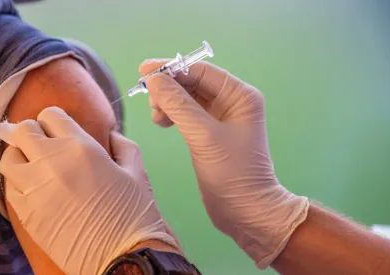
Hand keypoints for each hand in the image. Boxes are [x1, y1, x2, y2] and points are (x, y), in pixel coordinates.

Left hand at [0, 107, 178, 274]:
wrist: (122, 257)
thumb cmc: (134, 213)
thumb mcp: (136, 171)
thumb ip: (123, 145)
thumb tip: (111, 135)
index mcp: (81, 147)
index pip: (50, 115)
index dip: (53, 120)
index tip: (59, 130)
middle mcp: (52, 162)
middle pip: (23, 130)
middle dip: (32, 133)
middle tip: (43, 145)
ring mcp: (35, 189)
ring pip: (9, 158)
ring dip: (20, 157)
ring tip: (34, 166)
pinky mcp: (26, 214)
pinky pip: (9, 187)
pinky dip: (18, 183)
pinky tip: (34, 189)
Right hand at [139, 60, 308, 267]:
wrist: (246, 211)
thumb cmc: (232, 173)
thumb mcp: (204, 136)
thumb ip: (178, 105)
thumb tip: (153, 79)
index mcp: (240, 95)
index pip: (200, 71)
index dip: (171, 69)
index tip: (143, 70)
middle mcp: (232, 102)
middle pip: (193, 83)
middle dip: (168, 88)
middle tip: (148, 100)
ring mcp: (221, 118)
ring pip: (187, 98)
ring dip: (168, 102)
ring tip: (156, 116)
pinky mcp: (210, 133)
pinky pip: (187, 114)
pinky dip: (172, 115)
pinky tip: (162, 122)